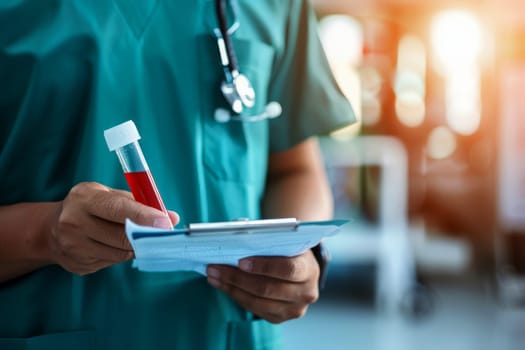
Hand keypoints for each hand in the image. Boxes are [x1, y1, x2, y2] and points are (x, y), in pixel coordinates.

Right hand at [47, 182, 178, 274]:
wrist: (50, 230)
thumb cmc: (89, 207)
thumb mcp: (107, 195)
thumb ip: (138, 203)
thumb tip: (171, 218)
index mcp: (83, 199)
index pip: (118, 209)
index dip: (145, 217)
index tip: (166, 222)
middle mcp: (74, 223)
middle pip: (122, 236)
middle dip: (147, 235)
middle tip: (165, 234)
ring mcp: (74, 247)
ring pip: (120, 253)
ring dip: (137, 247)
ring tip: (142, 238)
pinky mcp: (79, 265)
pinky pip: (112, 262)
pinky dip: (123, 254)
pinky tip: (119, 245)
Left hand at [206, 250, 319, 323]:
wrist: (302, 270)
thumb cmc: (289, 251)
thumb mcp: (285, 242)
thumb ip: (268, 242)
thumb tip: (236, 240)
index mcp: (309, 269)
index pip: (287, 269)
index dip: (263, 266)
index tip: (240, 261)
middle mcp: (306, 293)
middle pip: (267, 288)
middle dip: (237, 278)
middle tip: (214, 268)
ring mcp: (294, 309)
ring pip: (257, 302)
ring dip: (231, 288)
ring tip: (213, 276)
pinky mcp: (280, 318)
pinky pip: (254, 309)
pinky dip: (236, 296)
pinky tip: (223, 286)